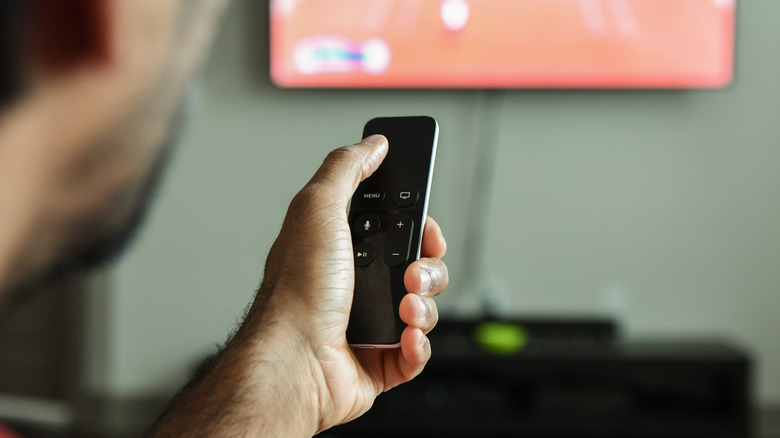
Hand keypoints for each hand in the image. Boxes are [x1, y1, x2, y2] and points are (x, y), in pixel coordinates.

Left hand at [146, 135, 447, 437]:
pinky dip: (418, 345)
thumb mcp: (317, 208)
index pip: (397, 227)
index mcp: (344, 247)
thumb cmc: (296, 290)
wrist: (292, 360)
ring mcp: (369, 323)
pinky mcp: (379, 360)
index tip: (426, 227)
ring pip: (425, 308)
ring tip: (403, 308)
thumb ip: (346, 168)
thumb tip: (373, 144)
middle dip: (427, 267)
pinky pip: (418, 351)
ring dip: (424, 306)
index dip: (419, 225)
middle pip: (420, 266)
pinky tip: (403, 337)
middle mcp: (356, 283)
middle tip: (411, 270)